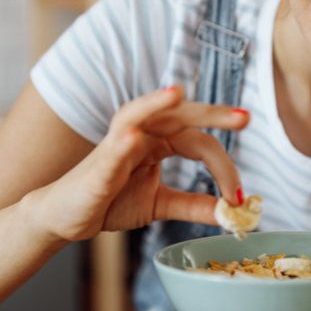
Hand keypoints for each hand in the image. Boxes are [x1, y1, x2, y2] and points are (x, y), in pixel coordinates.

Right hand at [35, 85, 249, 241]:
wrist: (66, 217)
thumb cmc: (109, 201)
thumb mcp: (159, 204)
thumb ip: (192, 205)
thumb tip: (230, 212)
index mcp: (158, 142)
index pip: (199, 142)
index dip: (224, 167)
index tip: (240, 197)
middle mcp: (140, 135)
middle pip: (178, 115)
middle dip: (211, 113)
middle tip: (244, 118)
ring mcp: (117, 145)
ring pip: (138, 115)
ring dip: (156, 103)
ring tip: (176, 94)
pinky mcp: (98, 165)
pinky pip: (111, 148)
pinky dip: (123, 140)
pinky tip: (134, 136)